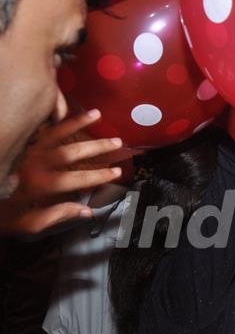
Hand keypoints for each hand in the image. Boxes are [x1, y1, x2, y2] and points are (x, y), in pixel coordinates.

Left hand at [0, 109, 122, 234]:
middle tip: (118, 141)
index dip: (100, 175)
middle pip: (73, 152)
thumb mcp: (25, 225)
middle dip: (98, 146)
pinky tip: (64, 109)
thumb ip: (56, 216)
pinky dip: (53, 118)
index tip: (117, 172)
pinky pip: (38, 127)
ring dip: (78, 122)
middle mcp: (34, 163)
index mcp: (39, 185)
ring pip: (56, 132)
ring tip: (97, 114)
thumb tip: (86, 211)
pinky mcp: (17, 142)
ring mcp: (24, 150)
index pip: (78, 179)